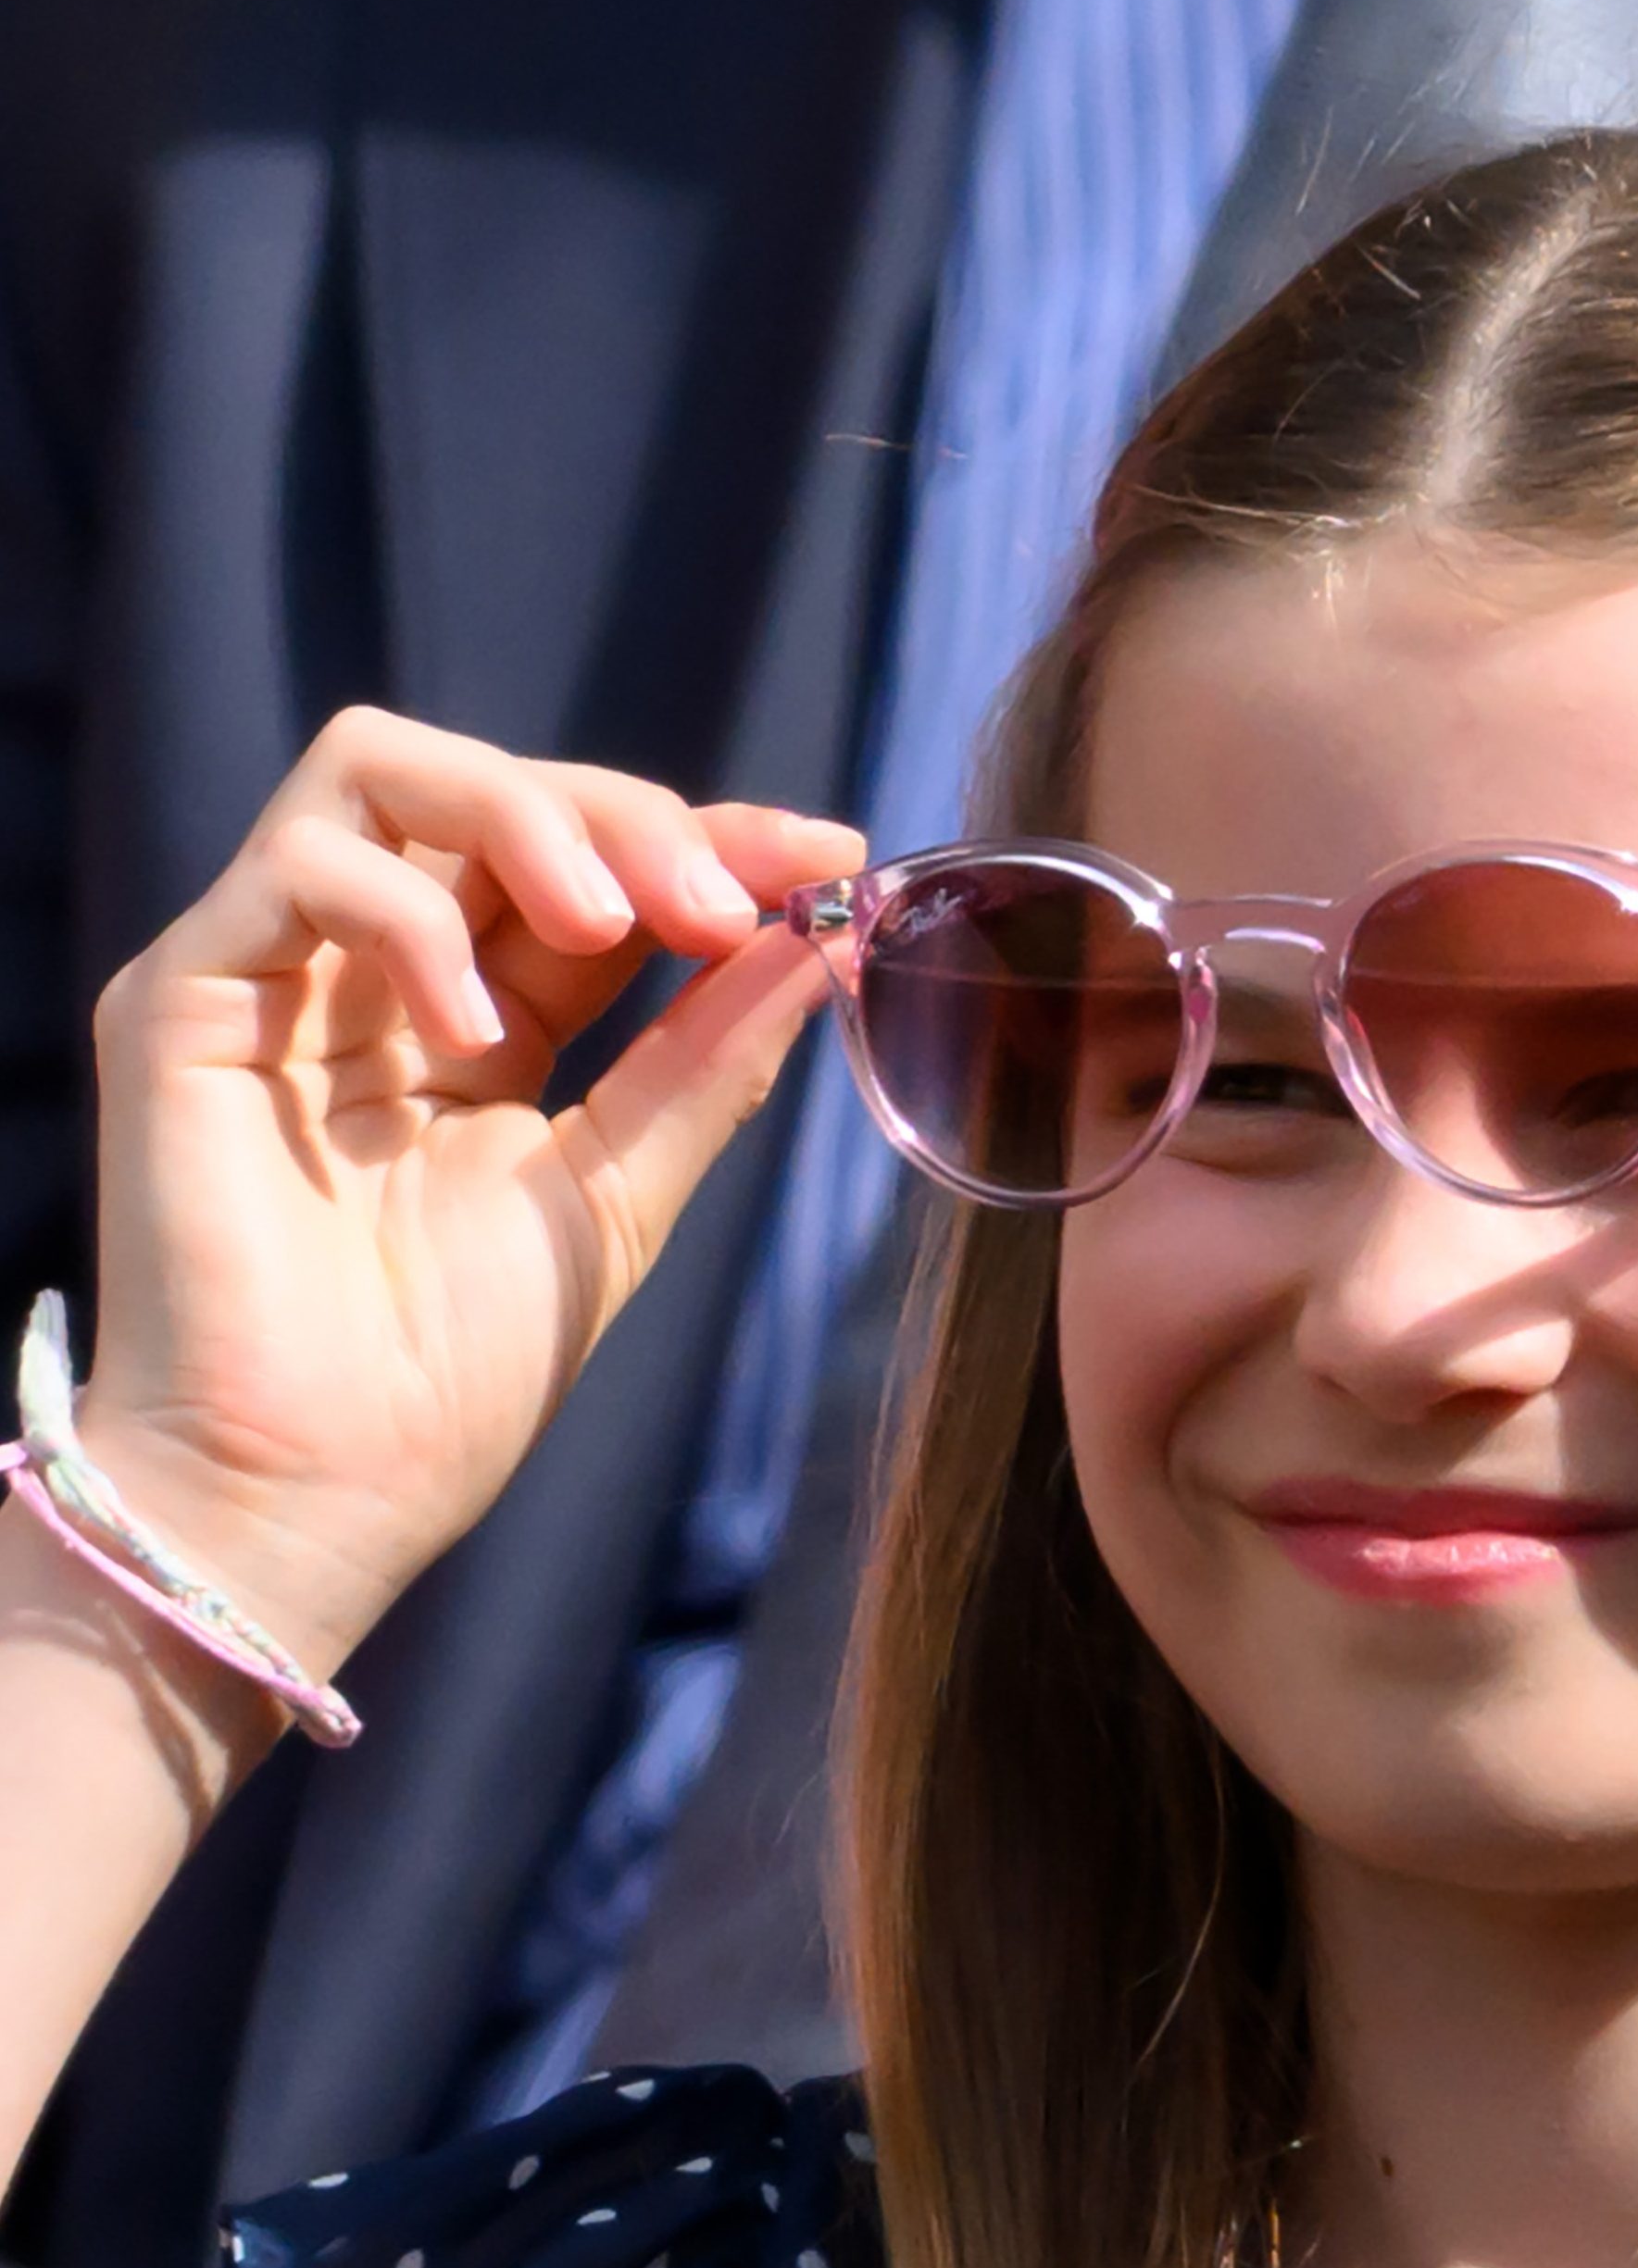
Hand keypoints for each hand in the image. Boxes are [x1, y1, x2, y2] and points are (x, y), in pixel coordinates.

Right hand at [77, 708, 859, 1673]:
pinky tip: (472, 1029)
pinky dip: (410, 912)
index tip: (825, 860)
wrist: (315, 1497)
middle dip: (630, 821)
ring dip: (523, 820)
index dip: (705, 843)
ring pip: (381, 770)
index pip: (587, 873)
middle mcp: (369, 977)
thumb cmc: (449, 1378)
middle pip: (494, 793)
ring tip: (608, 928)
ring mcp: (272, 975)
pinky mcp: (182, 996)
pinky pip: (299, 862)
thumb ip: (706, 1059)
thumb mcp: (618, 1195)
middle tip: (720, 904)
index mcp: (476, 1021)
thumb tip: (824, 935)